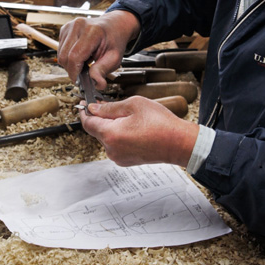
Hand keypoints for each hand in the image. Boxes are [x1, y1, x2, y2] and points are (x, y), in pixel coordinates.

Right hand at [58, 11, 140, 88]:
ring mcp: (70, 26)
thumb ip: (103, 70)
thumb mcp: (114, 58)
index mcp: (92, 31)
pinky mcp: (65, 29)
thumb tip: (97, 84)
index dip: (74, 72)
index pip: (74, 57)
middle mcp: (78, 26)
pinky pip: (60, 49)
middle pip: (64, 56)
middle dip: (72, 69)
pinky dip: (68, 56)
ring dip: (70, 63)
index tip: (79, 81)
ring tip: (84, 61)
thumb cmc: (114, 40)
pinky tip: (80, 54)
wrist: (114, 25)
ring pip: (60, 54)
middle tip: (83, 72)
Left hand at [79, 96, 198, 167]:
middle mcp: (111, 149)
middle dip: (100, 117)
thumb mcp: (134, 105)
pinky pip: (115, 145)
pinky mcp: (126, 161)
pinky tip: (132, 128)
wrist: (180, 143)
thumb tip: (93, 108)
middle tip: (109, 105)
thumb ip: (109, 107)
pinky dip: (118, 135)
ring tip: (128, 118)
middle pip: (96, 130)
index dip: (84, 112)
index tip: (84, 104)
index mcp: (110, 134)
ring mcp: (118, 157)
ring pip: (106, 138)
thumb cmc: (161, 124)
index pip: (87, 123)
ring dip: (111, 127)